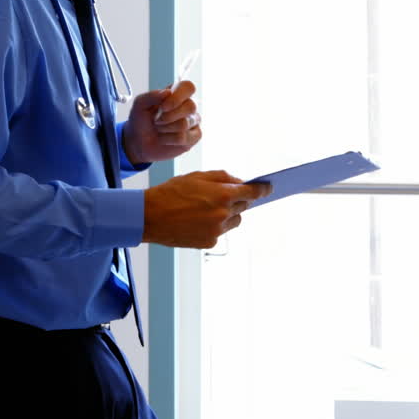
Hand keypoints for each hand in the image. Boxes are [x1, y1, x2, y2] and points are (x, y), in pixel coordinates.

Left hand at [121, 81, 200, 165]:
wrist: (139, 142)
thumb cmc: (141, 120)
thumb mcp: (140, 105)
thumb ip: (151, 96)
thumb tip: (168, 92)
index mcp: (177, 93)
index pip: (188, 87)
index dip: (177, 97)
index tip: (163, 107)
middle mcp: (188, 105)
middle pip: (190, 106)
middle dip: (167, 116)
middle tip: (156, 121)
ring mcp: (193, 121)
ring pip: (184, 124)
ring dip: (165, 128)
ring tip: (159, 129)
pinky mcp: (195, 136)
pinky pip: (183, 138)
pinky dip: (168, 139)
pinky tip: (164, 138)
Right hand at [142, 170, 271, 248]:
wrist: (150, 217)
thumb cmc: (170, 193)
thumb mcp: (196, 176)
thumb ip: (221, 177)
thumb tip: (238, 181)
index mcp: (223, 194)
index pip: (253, 192)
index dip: (263, 189)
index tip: (269, 188)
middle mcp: (224, 214)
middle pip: (243, 206)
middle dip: (236, 200)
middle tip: (218, 196)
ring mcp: (218, 230)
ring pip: (233, 220)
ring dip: (226, 214)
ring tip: (203, 209)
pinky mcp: (210, 242)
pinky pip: (220, 232)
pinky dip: (213, 226)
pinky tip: (195, 221)